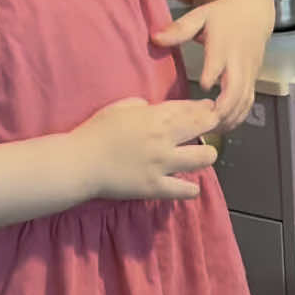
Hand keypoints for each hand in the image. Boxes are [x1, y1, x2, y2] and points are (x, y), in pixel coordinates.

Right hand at [75, 98, 218, 201]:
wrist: (80, 163)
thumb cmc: (95, 133)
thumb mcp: (117, 108)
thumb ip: (138, 105)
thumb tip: (150, 107)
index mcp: (153, 117)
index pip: (187, 109)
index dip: (203, 108)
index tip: (211, 108)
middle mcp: (163, 138)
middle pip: (200, 127)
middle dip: (212, 125)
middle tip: (215, 127)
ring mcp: (162, 163)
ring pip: (202, 158)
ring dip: (208, 155)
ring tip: (206, 156)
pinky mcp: (155, 186)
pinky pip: (184, 189)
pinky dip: (191, 189)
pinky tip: (192, 187)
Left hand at [152, 0, 270, 130]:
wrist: (253, 14)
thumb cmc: (222, 16)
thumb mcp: (200, 16)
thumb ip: (179, 29)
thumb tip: (155, 38)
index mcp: (224, 45)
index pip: (219, 63)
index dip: (212, 75)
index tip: (203, 86)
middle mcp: (239, 62)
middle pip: (236, 90)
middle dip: (222, 109)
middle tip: (203, 124)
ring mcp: (249, 73)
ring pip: (243, 101)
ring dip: (229, 118)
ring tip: (209, 131)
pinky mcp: (253, 80)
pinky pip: (248, 103)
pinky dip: (238, 118)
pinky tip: (223, 127)